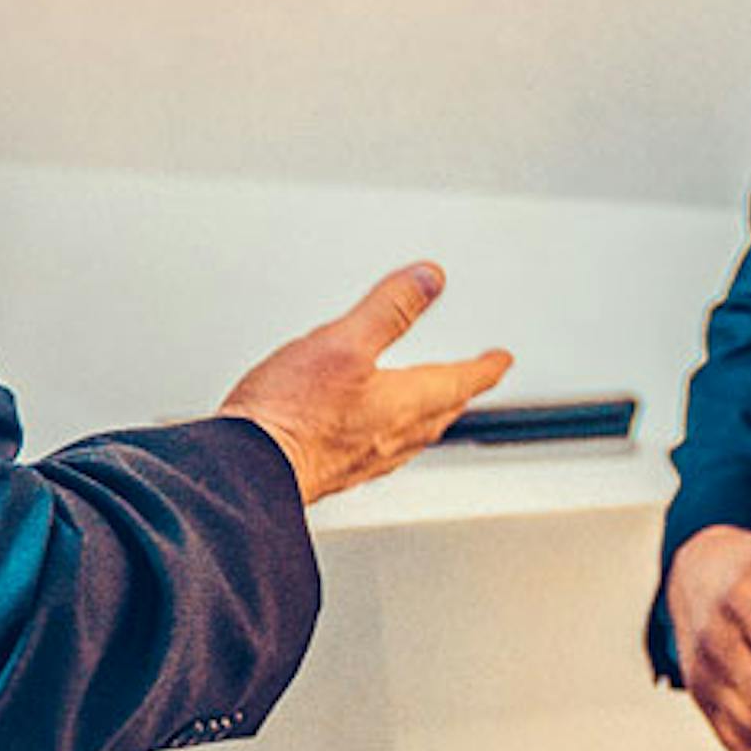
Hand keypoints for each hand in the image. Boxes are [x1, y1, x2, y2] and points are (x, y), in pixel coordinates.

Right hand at [223, 261, 512, 505]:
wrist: (249, 470)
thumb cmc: (291, 411)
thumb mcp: (343, 341)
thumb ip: (389, 309)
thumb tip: (429, 279)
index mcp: (403, 402)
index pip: (459, 380)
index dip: (484, 366)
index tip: (501, 359)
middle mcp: (392, 435)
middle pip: (442, 411)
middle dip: (461, 391)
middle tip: (475, 380)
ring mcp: (365, 458)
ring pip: (415, 434)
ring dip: (432, 416)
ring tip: (435, 406)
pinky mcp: (337, 471)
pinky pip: (383, 449)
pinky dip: (394, 434)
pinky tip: (372, 433)